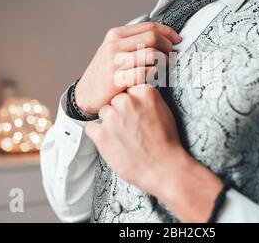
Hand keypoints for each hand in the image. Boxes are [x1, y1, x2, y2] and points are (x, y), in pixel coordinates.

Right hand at [75, 23, 181, 113]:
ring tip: (166, 69)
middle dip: (168, 47)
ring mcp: (115, 62)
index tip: (177, 40)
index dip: (168, 33)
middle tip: (173, 56)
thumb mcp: (114, 51)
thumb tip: (165, 40)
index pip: (150, 27)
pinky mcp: (117, 79)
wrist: (85, 95)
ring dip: (164, 62)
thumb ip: (135, 43)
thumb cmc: (105, 73)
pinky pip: (145, 73)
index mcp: (116, 35)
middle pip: (153, 38)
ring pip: (151, 54)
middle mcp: (114, 46)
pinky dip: (156, 75)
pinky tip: (157, 79)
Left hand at [85, 85, 222, 221]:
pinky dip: (98, 136)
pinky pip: (91, 128)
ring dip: (110, 123)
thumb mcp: (164, 111)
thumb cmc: (166, 143)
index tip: (135, 114)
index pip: (128, 90)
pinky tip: (112, 143)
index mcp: (144, 93)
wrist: (164, 168)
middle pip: (115, 100)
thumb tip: (135, 95)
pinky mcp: (102, 134)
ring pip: (104, 113)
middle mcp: (127, 101)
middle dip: (120, 112)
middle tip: (130, 129)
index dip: (131, 104)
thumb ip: (147, 100)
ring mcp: (113, 117)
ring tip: (124, 138)